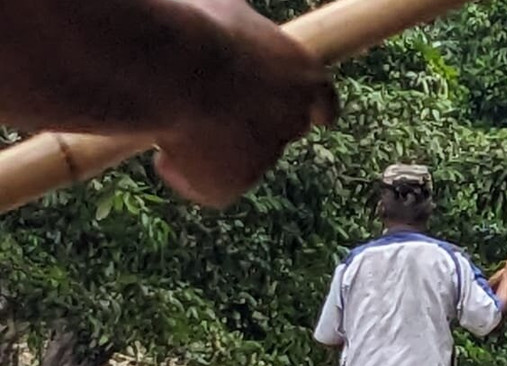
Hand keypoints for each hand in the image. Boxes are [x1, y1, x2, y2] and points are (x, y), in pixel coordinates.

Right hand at [153, 0, 337, 206]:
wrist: (175, 61)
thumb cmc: (194, 24)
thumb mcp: (228, 11)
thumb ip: (242, 30)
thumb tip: (227, 29)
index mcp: (304, 73)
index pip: (322, 99)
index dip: (314, 108)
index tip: (317, 117)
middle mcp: (293, 117)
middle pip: (282, 128)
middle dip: (254, 123)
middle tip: (213, 108)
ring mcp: (267, 153)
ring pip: (239, 158)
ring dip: (210, 143)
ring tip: (174, 119)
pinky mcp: (236, 182)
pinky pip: (208, 187)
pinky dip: (184, 175)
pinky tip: (164, 154)